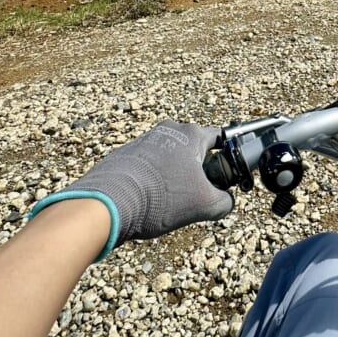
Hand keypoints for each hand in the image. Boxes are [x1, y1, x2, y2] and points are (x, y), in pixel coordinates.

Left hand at [32, 121, 232, 258]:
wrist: (107, 204)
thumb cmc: (159, 198)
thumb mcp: (205, 206)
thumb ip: (226, 202)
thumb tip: (226, 202)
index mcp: (191, 134)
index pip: (222, 138)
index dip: (230, 157)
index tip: (229, 174)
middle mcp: (168, 130)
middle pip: (195, 149)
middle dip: (199, 171)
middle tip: (199, 194)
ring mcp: (144, 141)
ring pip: (171, 158)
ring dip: (175, 177)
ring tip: (171, 202)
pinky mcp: (125, 155)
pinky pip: (150, 166)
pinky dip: (155, 181)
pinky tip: (151, 201)